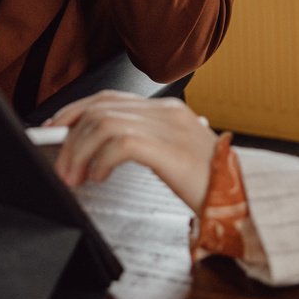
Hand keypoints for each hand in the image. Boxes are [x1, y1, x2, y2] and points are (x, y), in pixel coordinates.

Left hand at [47, 91, 218, 212]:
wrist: (245, 200)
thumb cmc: (210, 185)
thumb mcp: (173, 158)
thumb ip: (142, 146)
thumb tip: (97, 153)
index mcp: (167, 110)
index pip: (109, 98)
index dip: (74, 111)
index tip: (53, 129)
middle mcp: (166, 112)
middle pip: (100, 108)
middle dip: (70, 137)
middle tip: (61, 168)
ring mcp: (169, 127)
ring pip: (103, 123)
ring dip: (79, 152)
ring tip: (76, 178)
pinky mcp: (168, 149)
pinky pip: (120, 143)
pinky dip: (100, 160)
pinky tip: (99, 177)